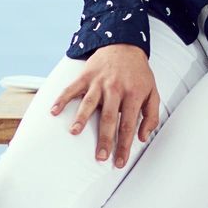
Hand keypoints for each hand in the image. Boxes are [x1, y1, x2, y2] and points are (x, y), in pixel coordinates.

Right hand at [51, 44, 158, 167]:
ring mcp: (99, 82)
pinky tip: (54, 111)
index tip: (119, 162)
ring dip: (81, 117)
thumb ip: (151, 115)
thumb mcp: (153, 92)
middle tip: (100, 157)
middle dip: (105, 139)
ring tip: (74, 132)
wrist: (125, 44)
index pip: (128, 125)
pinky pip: (72, 88)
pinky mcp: (86, 75)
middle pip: (109, 118)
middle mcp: (115, 89)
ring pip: (89, 102)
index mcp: (133, 95)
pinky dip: (62, 99)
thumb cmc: (139, 73)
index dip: (124, 145)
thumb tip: (143, 137)